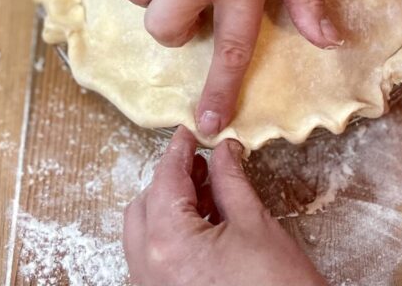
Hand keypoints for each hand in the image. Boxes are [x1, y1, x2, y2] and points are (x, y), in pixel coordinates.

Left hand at [123, 126, 324, 285]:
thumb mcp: (255, 224)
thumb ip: (230, 180)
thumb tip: (222, 151)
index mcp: (169, 243)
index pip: (164, 180)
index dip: (178, 151)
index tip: (189, 134)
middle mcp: (149, 268)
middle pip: (146, 204)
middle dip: (172, 180)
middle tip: (203, 163)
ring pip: (145, 232)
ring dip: (170, 207)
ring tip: (208, 191)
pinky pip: (155, 257)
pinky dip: (171, 234)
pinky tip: (203, 222)